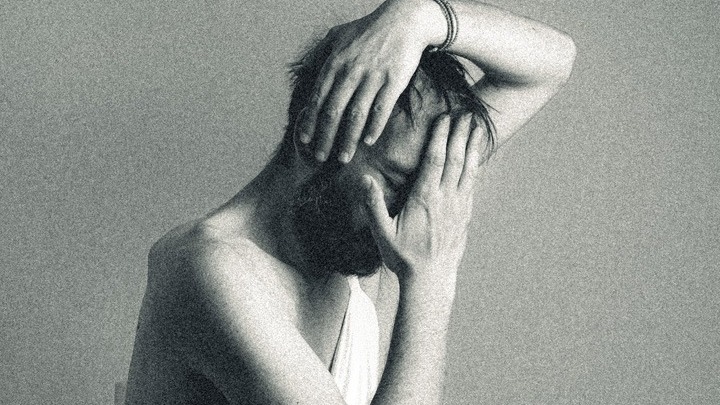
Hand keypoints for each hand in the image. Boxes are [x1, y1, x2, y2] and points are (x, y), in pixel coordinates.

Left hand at [297, 0, 431, 162]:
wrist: (403, 20)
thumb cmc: (368, 28)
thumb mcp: (337, 35)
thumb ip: (319, 54)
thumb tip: (304, 71)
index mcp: (334, 63)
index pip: (317, 99)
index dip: (309, 122)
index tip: (304, 140)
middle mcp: (350, 72)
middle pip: (333, 112)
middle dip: (325, 137)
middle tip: (320, 157)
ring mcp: (372, 77)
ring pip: (356, 115)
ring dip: (348, 139)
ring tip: (343, 158)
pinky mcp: (393, 81)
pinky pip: (381, 109)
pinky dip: (374, 127)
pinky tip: (368, 142)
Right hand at [363, 113, 484, 289]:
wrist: (430, 279)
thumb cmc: (403, 256)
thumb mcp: (382, 232)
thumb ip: (373, 205)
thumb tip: (366, 180)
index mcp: (424, 199)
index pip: (434, 161)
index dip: (440, 137)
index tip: (445, 118)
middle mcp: (445, 199)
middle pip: (455, 159)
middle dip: (460, 134)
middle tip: (465, 113)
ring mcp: (458, 207)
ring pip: (468, 169)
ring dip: (472, 146)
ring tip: (477, 127)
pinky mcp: (465, 215)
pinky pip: (472, 184)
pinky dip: (476, 166)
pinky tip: (477, 157)